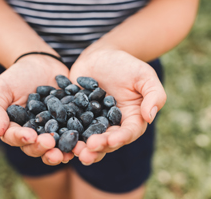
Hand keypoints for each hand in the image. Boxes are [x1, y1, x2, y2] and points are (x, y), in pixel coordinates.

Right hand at [0, 55, 73, 164]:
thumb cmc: (16, 76)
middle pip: (36, 147)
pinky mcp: (68, 123)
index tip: (30, 135)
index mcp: (15, 128)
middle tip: (50, 143)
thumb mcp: (0, 89)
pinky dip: (76, 139)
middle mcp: (34, 133)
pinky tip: (80, 141)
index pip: (15, 138)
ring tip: (66, 152)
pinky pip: (72, 132)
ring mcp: (52, 130)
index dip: (21, 138)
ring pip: (55, 146)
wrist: (40, 63)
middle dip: (42, 147)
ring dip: (60, 151)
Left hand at [70, 48, 165, 164]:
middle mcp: (112, 125)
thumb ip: (153, 95)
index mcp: (131, 119)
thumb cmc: (127, 64)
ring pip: (88, 138)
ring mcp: (93, 121)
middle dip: (97, 149)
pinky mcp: (76, 115)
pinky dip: (64, 132)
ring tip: (72, 151)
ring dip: (80, 147)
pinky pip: (70, 125)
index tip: (110, 140)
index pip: (128, 133)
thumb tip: (150, 117)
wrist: (101, 55)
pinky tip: (56, 136)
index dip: (120, 139)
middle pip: (106, 141)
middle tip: (85, 154)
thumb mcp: (144, 75)